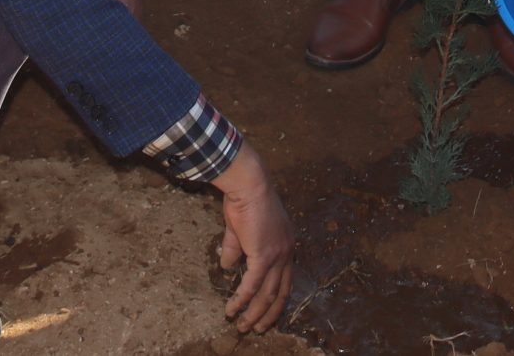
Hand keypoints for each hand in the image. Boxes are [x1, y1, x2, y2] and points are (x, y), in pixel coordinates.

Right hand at [211, 150, 294, 333]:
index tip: (267, 311)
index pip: (286, 278)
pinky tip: (232, 309)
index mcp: (286, 244)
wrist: (248, 184)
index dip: (277, 297)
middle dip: (270, 313)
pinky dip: (241, 300)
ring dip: (254, 313)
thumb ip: (236, 249)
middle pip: (281, 292)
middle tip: (258, 328)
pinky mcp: (263, 255)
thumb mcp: (240, 229)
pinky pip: (251, 285)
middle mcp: (287, 252)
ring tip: (243, 327)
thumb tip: (226, 267)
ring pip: (268, 294)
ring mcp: (277, 255)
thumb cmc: (245, 200)